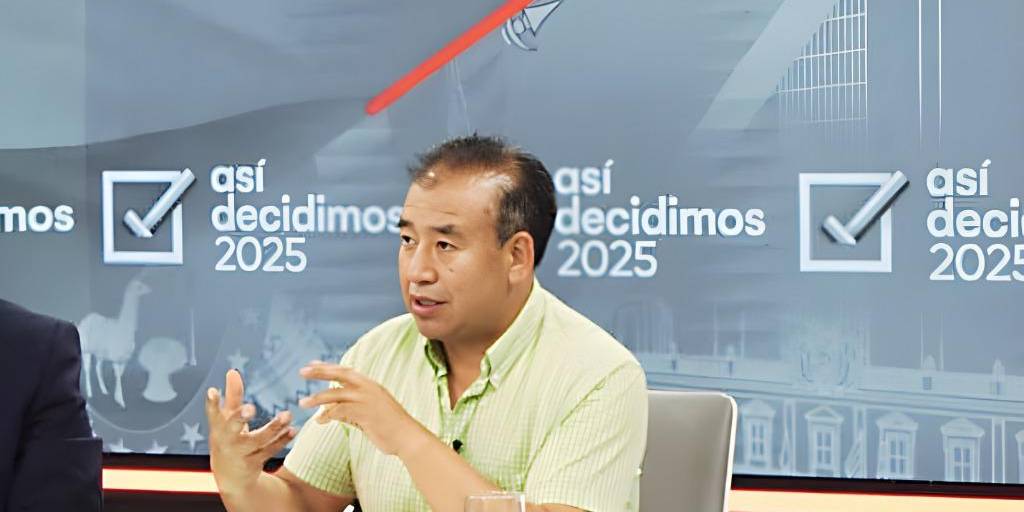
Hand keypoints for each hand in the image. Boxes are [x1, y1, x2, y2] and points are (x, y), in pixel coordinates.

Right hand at [206, 369, 296, 495]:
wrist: (230, 477)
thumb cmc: (228, 439)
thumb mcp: (227, 419)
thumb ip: (232, 396)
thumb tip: (232, 371)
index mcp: (218, 427)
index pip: (212, 413)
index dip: (212, 403)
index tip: (212, 390)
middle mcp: (227, 440)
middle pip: (232, 428)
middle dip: (240, 418)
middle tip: (250, 408)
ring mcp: (240, 453)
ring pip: (257, 440)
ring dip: (273, 428)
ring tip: (286, 415)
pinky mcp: (254, 462)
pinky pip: (269, 450)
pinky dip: (282, 440)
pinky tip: (292, 430)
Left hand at [298, 361, 425, 456]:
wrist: (408, 437)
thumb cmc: (390, 427)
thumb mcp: (369, 413)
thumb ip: (350, 409)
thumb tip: (329, 412)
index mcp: (370, 385)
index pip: (345, 371)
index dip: (328, 367)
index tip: (312, 364)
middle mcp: (368, 388)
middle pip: (339, 374)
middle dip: (320, 372)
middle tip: (302, 371)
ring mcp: (366, 399)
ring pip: (335, 394)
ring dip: (317, 398)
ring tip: (303, 402)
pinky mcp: (364, 413)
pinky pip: (339, 411)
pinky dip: (327, 415)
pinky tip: (320, 421)